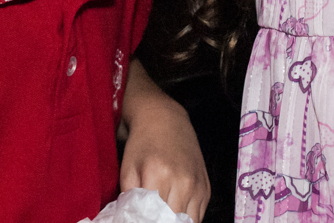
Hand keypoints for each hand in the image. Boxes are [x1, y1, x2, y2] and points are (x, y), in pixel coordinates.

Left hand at [120, 60, 210, 220]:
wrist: (164, 120)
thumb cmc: (142, 144)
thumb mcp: (127, 169)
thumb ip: (129, 199)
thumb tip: (132, 219)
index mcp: (158, 175)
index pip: (152, 217)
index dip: (145, 220)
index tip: (141, 218)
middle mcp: (182, 181)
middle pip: (171, 222)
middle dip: (159, 221)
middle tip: (150, 217)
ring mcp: (197, 185)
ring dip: (175, 222)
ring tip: (162, 216)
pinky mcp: (206, 188)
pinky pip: (198, 216)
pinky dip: (186, 219)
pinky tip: (174, 210)